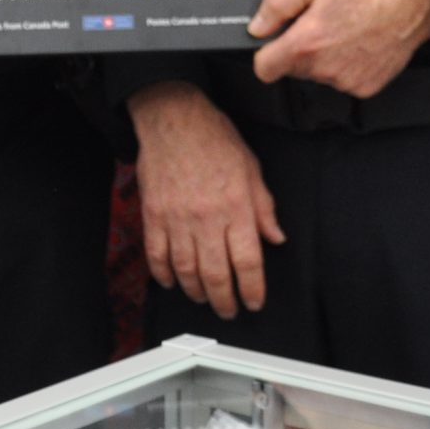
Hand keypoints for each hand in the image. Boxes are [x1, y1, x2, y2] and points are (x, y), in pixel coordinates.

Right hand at [129, 82, 283, 319]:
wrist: (173, 119)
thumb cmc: (215, 139)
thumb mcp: (251, 168)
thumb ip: (264, 207)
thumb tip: (275, 238)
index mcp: (236, 206)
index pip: (247, 261)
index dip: (252, 289)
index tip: (254, 302)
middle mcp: (207, 217)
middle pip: (216, 274)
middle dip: (225, 300)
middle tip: (229, 310)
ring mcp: (177, 218)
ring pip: (186, 271)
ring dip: (196, 292)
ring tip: (205, 298)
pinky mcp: (154, 215)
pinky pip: (157, 255)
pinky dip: (164, 274)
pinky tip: (173, 282)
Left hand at [248, 0, 429, 98]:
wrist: (415, 0)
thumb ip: (278, 4)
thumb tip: (256, 27)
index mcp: (307, 43)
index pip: (265, 68)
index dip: (267, 52)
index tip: (277, 40)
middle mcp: (325, 69)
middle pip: (292, 70)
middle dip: (299, 48)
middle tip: (321, 21)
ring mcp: (347, 82)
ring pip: (318, 75)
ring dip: (324, 57)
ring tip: (345, 28)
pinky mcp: (366, 88)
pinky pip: (342, 80)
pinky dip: (346, 65)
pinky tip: (359, 42)